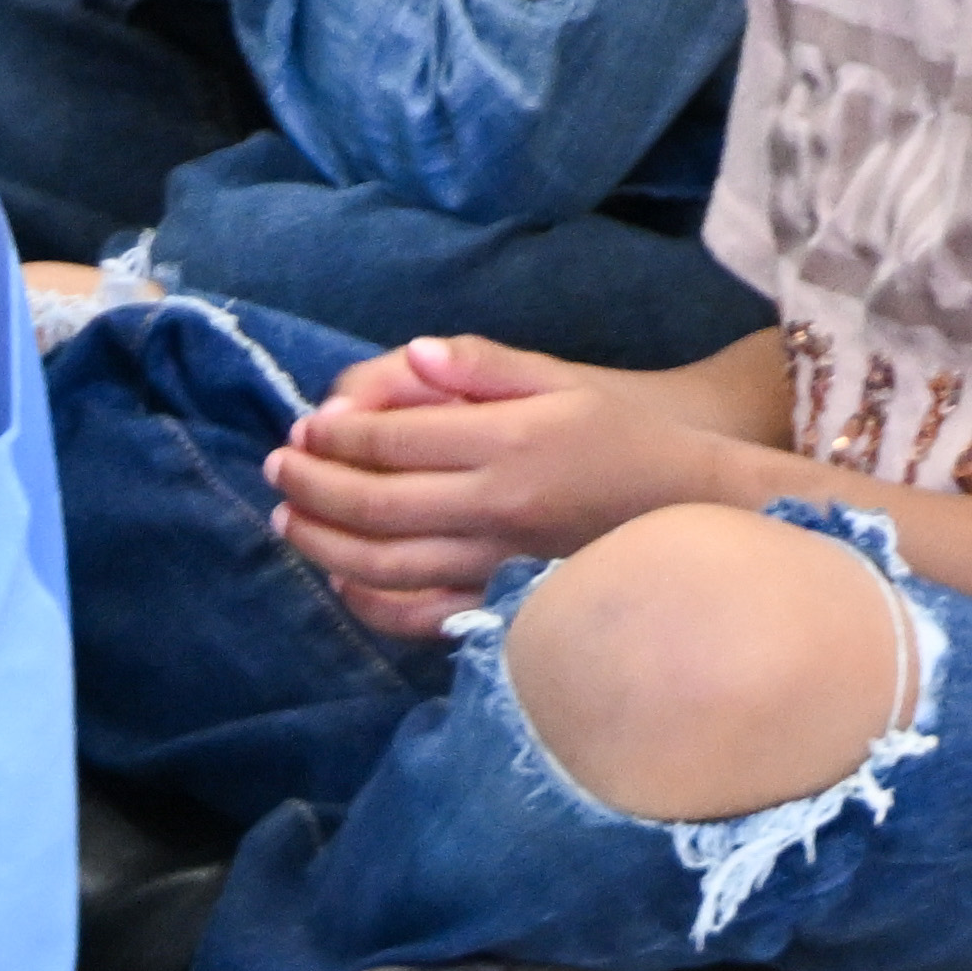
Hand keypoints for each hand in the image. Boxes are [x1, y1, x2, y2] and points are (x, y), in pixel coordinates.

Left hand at [267, 332, 737, 631]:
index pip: (396, 440)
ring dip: (325, 544)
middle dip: (315, 488)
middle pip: (377, 505)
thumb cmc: (624, 432)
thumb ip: (483, 367)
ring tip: (289, 522)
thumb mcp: (560, 380)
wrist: (693, 505)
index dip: (338, 436)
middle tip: (277, 469)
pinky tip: (345, 582)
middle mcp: (498, 507)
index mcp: (509, 441)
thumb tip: (412, 355)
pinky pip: (427, 615)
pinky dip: (375, 604)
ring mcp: (501, 564)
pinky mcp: (509, 603)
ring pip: (388, 565)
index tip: (303, 426)